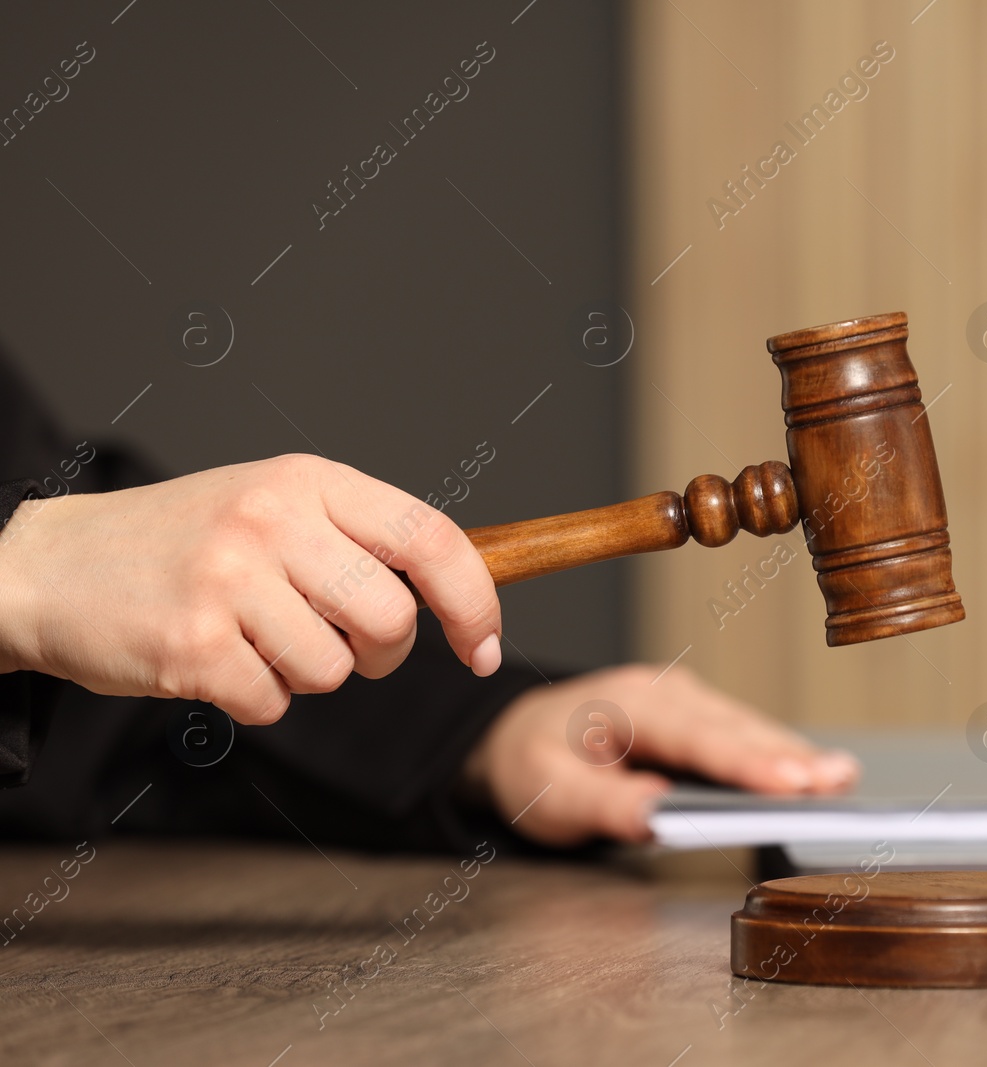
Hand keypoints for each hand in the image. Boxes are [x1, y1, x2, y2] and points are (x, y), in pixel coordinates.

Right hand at [0, 454, 501, 722]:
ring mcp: (228, 579)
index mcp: (309, 481)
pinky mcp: (191, 643)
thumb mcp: (277, 505)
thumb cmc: (186, 541)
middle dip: (380, 654)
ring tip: (254, 639)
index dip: (473, 601)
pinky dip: (255, 700)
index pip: (430, 538)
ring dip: (305, 676)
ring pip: (334, 670)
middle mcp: (272, 519)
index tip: (484, 647)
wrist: (54, 564)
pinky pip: (274, 704)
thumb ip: (360, 538)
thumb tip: (464, 594)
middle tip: (335, 643)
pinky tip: (216, 662)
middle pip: (392, 620)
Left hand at [460, 664, 859, 845]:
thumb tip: (655, 817)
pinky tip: (813, 773)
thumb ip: (601, 805)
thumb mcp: (548, 795)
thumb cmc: (532, 763)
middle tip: (835, 782)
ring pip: (747, 729)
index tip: (790, 784)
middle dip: (788, 758)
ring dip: (793, 756)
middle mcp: (665, 692)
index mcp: (628, 703)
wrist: (518, 736)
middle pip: (735, 729)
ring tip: (839, 780)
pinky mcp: (699, 718)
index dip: (747, 762)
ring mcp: (686, 700)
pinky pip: (743, 736)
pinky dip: (778, 755)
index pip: (696, 737)